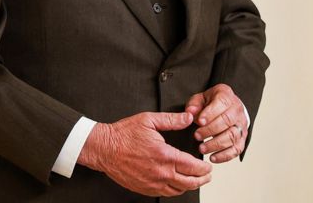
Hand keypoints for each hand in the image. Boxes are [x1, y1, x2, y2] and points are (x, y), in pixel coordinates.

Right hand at [77, 111, 212, 196]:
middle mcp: (161, 173)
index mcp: (165, 155)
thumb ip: (172, 120)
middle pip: (190, 182)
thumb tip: (188, 118)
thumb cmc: (123, 134)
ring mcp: (152, 183)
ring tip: (195, 180)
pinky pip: (165, 194)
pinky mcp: (144, 188)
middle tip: (207, 175)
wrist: (104, 148)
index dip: (204, 168)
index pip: (193, 167)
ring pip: (178, 191)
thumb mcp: (149, 120)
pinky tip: (177, 184)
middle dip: (202, 179)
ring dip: (190, 186)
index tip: (207, 165)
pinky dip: (175, 190)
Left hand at [185, 84, 246, 162]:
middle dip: (211, 130)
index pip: (222, 103)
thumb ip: (194, 104)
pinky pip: (237, 149)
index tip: (199, 122)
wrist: (227, 107)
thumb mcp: (201, 98)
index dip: (210, 113)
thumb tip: (190, 112)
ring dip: (216, 144)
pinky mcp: (242, 139)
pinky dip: (225, 155)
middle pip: (227, 121)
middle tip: (197, 136)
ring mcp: (241, 125)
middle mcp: (237, 110)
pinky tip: (213, 157)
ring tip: (202, 148)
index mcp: (226, 96)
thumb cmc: (212, 103)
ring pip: (233, 136)